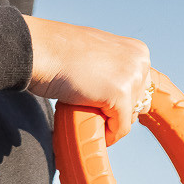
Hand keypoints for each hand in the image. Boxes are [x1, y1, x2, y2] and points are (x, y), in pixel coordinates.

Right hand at [23, 16, 151, 142]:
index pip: (143, 88)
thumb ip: (115, 67)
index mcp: (138, 51)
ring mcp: (132, 77)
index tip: (104, 104)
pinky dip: (109, 134)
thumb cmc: (60, 53)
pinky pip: (121, 128)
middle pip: (140, 104)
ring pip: (131, 117)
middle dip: (119, 111)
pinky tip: (95, 130)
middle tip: (95, 109)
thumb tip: (121, 89)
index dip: (124, 101)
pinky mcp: (120, 94)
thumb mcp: (98, 54)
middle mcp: (140, 62)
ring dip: (111, 121)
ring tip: (90, 112)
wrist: (40, 49)